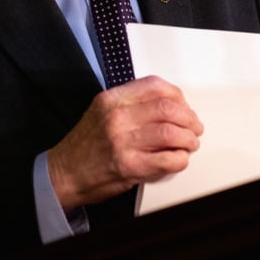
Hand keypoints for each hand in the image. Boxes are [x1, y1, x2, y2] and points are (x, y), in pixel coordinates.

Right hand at [46, 75, 203, 210]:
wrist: (64, 173)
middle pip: (168, 109)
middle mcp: (117, 117)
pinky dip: (180, 159)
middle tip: (194, 127)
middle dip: (189, 118)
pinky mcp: (129, 166)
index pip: (155, 86)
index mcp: (112, 99)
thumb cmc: (85, 145)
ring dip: (188, 140)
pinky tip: (178, 159)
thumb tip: (169, 104)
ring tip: (189, 144)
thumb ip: (131, 103)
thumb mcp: (102, 111)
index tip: (183, 105)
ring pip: (172, 133)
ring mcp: (123, 142)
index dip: (177, 96)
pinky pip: (167, 160)